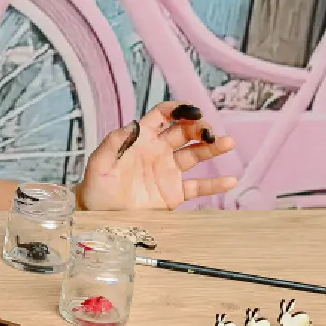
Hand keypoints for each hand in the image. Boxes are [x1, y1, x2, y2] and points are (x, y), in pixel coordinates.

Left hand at [77, 101, 237, 209]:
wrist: (99, 215)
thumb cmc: (95, 186)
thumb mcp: (99, 163)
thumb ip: (114, 143)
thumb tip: (133, 125)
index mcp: (140, 140)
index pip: (162, 117)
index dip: (177, 110)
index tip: (192, 110)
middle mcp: (158, 151)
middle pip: (184, 133)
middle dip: (199, 128)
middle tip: (209, 132)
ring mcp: (168, 171)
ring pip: (195, 155)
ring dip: (212, 148)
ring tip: (228, 143)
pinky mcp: (174, 193)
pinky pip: (198, 186)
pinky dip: (214, 184)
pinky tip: (231, 180)